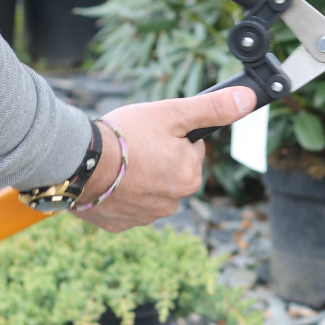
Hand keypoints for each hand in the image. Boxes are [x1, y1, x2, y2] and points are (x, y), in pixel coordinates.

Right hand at [75, 87, 256, 231]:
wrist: (77, 163)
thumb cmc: (125, 135)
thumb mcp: (173, 113)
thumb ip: (212, 108)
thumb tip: (247, 100)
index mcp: (189, 178)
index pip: (191, 152)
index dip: (173, 137)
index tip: (154, 133)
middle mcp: (171, 204)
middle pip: (171, 172)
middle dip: (157, 158)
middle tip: (133, 146)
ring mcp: (144, 217)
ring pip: (148, 189)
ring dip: (138, 176)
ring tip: (118, 161)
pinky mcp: (118, 224)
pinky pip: (125, 205)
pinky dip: (119, 193)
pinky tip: (107, 180)